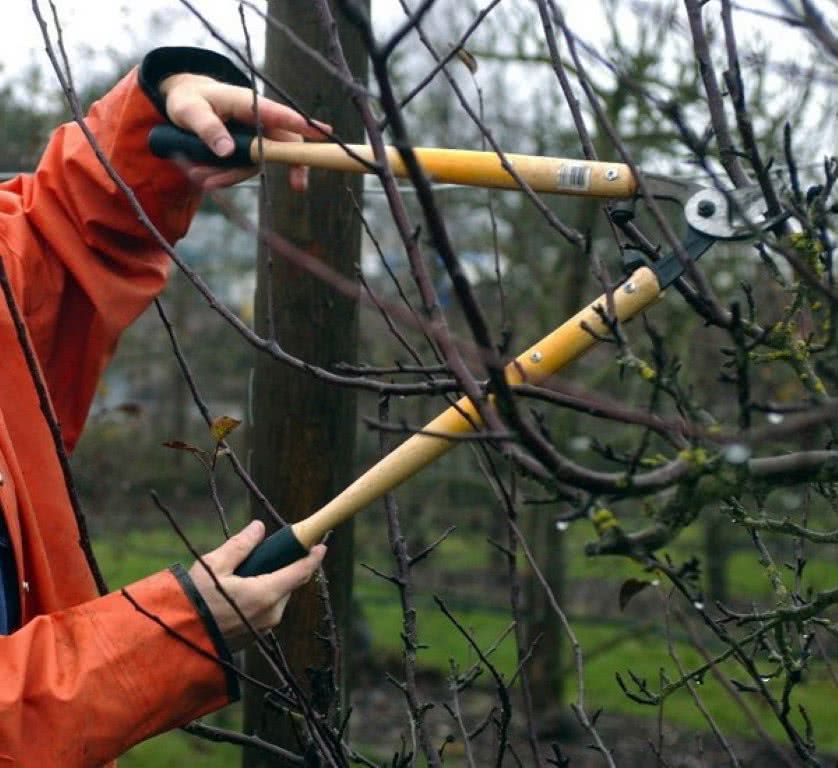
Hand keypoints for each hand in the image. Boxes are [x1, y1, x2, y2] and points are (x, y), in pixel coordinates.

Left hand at [159, 73, 330, 190]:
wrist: (182, 104)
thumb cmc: (188, 99)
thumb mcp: (189, 111)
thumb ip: (207, 128)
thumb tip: (228, 152)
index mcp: (248, 103)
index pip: (279, 114)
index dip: (301, 123)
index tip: (322, 132)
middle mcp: (258, 121)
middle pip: (286, 142)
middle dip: (293, 164)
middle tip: (299, 185)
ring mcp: (254, 138)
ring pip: (257, 163)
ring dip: (232, 176)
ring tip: (201, 179)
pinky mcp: (246, 153)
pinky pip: (241, 170)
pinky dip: (224, 177)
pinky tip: (204, 179)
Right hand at [189, 520, 325, 650]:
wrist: (178, 643)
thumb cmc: (193, 602)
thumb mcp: (213, 566)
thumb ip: (240, 546)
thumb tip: (259, 528)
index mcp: (266, 593)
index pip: (301, 572)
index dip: (313, 557)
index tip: (321, 544)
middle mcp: (271, 613)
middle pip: (289, 584)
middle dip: (284, 567)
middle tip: (265, 555)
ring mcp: (264, 628)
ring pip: (278, 598)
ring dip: (271, 584)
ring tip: (243, 576)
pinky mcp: (255, 638)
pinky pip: (267, 612)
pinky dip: (261, 599)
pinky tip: (239, 595)